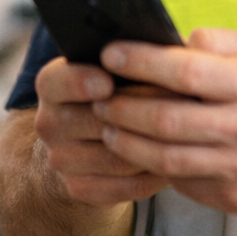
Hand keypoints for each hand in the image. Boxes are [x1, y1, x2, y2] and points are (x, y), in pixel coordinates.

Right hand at [33, 56, 170, 205]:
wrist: (84, 138)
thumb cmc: (114, 88)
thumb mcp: (114, 65)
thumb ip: (131, 55)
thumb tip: (167, 48)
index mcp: (53, 84)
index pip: (57, 82)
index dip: (81, 82)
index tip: (108, 83)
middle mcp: (49, 122)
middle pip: (93, 121)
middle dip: (138, 114)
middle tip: (178, 106)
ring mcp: (61, 159)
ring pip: (115, 157)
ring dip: (153, 147)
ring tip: (187, 134)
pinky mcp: (79, 187)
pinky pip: (124, 185)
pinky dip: (153, 174)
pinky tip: (177, 160)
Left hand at [93, 29, 236, 214]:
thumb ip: (220, 41)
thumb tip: (176, 41)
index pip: (187, 72)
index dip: (143, 62)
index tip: (111, 53)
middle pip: (168, 121)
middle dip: (123, 107)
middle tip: (98, 96)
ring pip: (167, 159)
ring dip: (128, 142)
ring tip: (108, 126)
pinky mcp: (235, 198)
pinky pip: (182, 182)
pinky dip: (154, 166)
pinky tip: (139, 150)